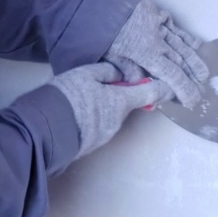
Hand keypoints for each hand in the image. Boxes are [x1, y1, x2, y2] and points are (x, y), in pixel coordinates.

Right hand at [51, 62, 171, 157]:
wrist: (44, 130)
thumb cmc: (66, 97)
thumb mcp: (85, 74)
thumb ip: (106, 71)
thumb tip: (119, 73)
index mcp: (119, 102)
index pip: (150, 93)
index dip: (163, 87)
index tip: (173, 84)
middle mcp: (117, 121)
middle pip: (125, 104)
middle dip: (120, 94)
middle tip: (101, 82)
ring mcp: (104, 136)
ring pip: (110, 115)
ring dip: (103, 106)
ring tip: (80, 97)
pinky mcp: (90, 144)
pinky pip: (98, 126)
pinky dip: (92, 117)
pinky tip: (75, 112)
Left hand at [103, 0, 209, 107]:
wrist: (95, 5)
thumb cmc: (101, 35)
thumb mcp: (113, 59)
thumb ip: (133, 75)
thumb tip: (150, 91)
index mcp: (147, 53)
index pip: (173, 75)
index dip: (185, 89)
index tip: (192, 101)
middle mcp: (158, 39)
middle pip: (181, 62)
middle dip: (192, 78)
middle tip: (202, 90)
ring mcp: (159, 24)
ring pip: (182, 45)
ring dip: (194, 60)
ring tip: (204, 73)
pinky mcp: (156, 12)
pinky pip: (176, 28)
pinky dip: (186, 38)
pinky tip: (196, 46)